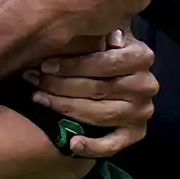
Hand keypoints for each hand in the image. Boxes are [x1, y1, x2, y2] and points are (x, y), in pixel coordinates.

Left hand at [23, 29, 156, 157]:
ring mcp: (142, 111)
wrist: (118, 73)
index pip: (104, 62)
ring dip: (65, 108)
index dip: (72, 65)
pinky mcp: (136, 133)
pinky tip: (72, 144)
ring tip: (38, 99)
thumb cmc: (101, 49)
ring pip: (99, 114)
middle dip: (60, 85)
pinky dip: (93, 147)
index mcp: (141, 57)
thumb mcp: (102, 34)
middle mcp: (146, 85)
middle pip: (98, 89)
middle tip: (33, 81)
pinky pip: (114, 144)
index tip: (45, 65)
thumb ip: (99, 32)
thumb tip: (105, 36)